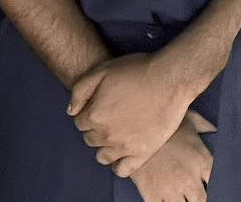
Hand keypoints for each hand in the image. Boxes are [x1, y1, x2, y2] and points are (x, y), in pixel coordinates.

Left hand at [69, 51, 192, 175]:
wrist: (170, 79)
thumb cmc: (136, 71)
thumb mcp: (102, 70)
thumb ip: (80, 90)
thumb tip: (71, 112)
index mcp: (94, 115)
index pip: (79, 123)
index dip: (89, 113)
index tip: (101, 105)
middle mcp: (106, 134)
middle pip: (90, 139)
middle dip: (96, 128)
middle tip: (112, 116)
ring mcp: (124, 147)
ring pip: (103, 156)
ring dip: (105, 146)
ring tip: (118, 133)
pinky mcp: (142, 153)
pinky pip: (122, 170)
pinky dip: (119, 164)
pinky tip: (124, 151)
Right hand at [130, 124, 211, 201]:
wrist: (133, 124)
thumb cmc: (163, 121)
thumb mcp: (189, 118)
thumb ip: (205, 126)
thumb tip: (214, 130)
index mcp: (202, 161)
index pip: (217, 183)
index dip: (214, 185)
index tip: (207, 182)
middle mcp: (189, 179)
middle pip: (202, 201)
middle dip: (200, 198)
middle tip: (194, 192)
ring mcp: (170, 189)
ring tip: (180, 196)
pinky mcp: (151, 194)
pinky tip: (165, 199)